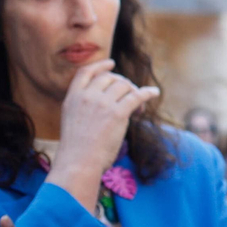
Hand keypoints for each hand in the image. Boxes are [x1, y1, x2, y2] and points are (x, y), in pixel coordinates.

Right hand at [45, 59, 158, 214]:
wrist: (79, 163)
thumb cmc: (77, 149)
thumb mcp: (72, 120)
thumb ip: (84, 105)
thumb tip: (108, 97)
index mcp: (72, 98)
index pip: (85, 73)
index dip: (100, 66)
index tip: (112, 63)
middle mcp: (87, 97)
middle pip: (110, 78)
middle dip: (123, 84)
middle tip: (130, 97)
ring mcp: (102, 103)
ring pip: (125, 86)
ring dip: (135, 92)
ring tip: (137, 109)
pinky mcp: (118, 113)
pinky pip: (137, 95)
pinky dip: (148, 93)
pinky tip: (154, 93)